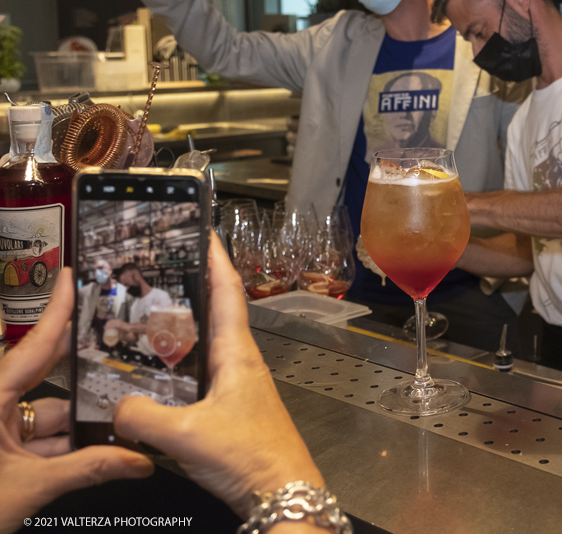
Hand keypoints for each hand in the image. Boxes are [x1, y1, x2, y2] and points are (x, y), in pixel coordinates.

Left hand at [0, 270, 153, 533]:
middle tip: (117, 347)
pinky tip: (99, 452)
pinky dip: (66, 446)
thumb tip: (138, 460)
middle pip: (43, 376)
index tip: (75, 280)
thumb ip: (88, 469)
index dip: (57, 312)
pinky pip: (37, 440)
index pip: (33, 347)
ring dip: (81, 424)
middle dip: (82, 371)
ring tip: (124, 422)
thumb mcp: (29, 489)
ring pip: (45, 415)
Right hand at [114, 233, 323, 517]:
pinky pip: (197, 380)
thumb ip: (142, 417)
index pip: (227, 293)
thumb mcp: (186, 434)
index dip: (215, 259)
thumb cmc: (253, 458)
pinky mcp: (229, 412)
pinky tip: (154, 380)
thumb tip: (114, 408)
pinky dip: (176, 371)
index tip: (203, 231)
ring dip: (180, 332)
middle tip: (161, 271)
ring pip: (204, 349)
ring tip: (146, 318)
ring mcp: (237, 388)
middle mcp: (240, 364)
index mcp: (237, 354)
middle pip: (214, 315)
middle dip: (190, 290)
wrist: (282, 496)